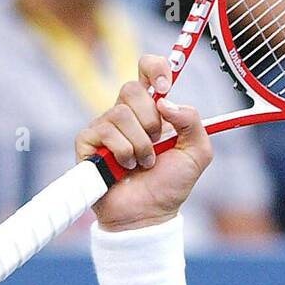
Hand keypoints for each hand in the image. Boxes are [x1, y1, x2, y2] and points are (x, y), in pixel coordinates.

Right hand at [75, 55, 212, 230]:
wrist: (149, 215)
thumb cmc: (169, 185)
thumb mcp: (196, 154)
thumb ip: (193, 122)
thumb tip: (166, 101)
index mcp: (151, 109)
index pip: (147, 69)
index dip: (155, 69)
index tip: (165, 87)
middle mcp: (126, 113)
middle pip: (132, 89)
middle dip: (151, 121)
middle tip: (156, 144)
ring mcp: (105, 126)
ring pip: (121, 114)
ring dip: (141, 146)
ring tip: (143, 164)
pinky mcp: (88, 141)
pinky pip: (107, 132)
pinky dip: (124, 153)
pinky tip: (125, 168)